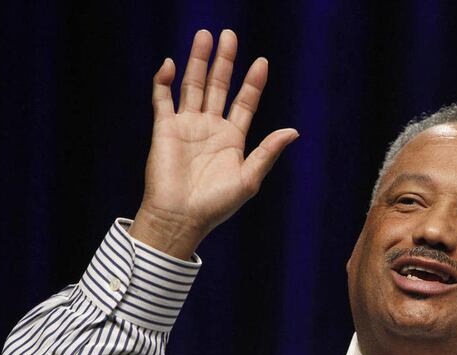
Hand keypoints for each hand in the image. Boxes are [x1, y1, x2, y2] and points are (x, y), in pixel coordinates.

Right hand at [130, 29, 298, 258]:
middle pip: (219, 87)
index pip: (245, 103)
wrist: (180, 217)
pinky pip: (162, 98)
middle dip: (224, 61)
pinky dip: (163, 81)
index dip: (253, 83)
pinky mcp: (164, 129)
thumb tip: (294, 131)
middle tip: (229, 35)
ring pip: (193, 85)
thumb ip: (268, 152)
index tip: (262, 62)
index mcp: (233, 139)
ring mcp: (187, 126)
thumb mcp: (249, 179)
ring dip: (198, 61)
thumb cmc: (216, 205)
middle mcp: (210, 128)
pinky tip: (169, 64)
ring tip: (205, 36)